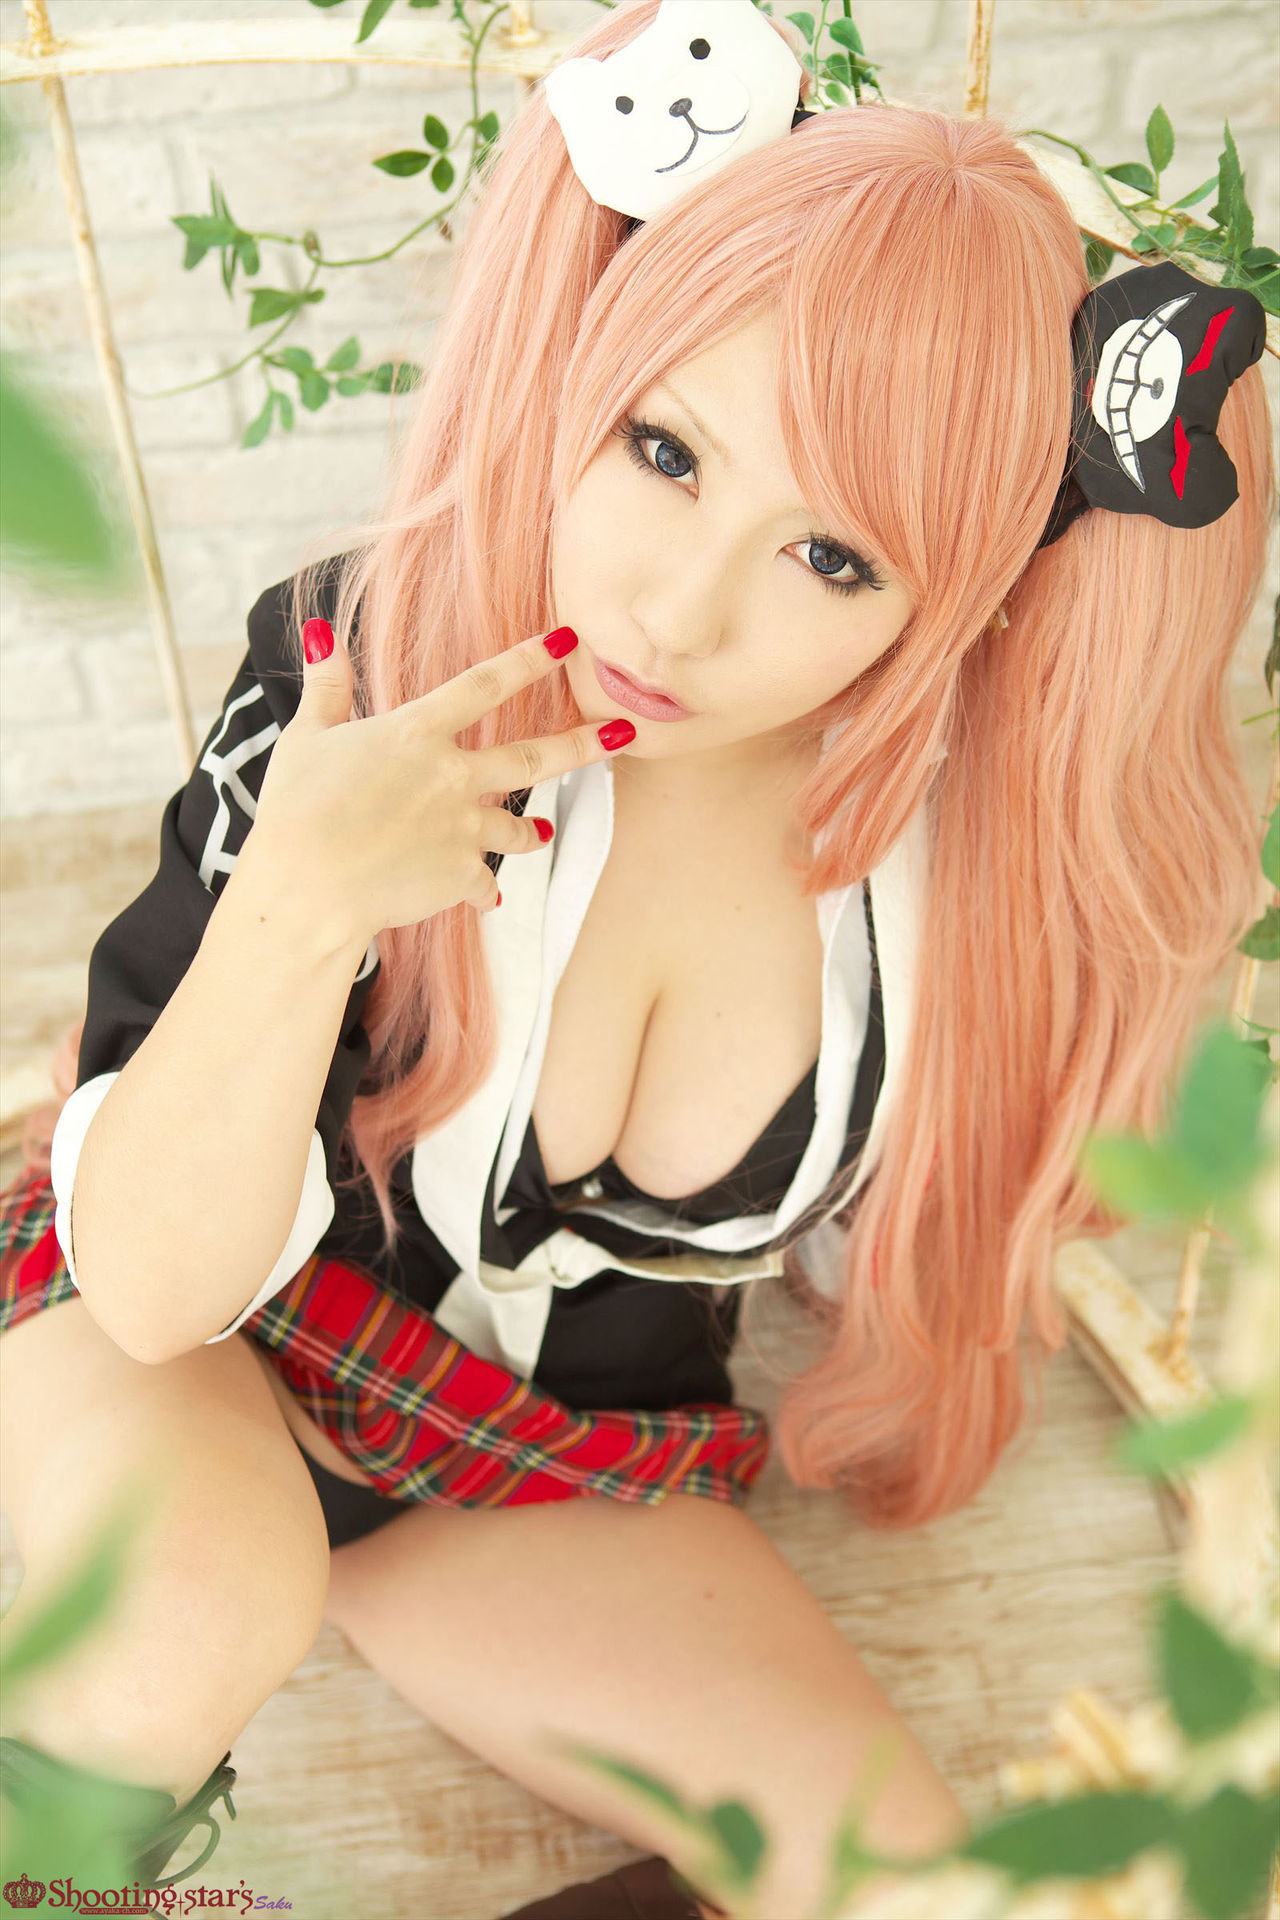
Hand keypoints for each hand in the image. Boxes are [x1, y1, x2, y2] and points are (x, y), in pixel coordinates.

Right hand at [248, 617, 633, 950]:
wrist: (308, 887)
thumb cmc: (296, 809)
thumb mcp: (306, 737)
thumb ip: (327, 688)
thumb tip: (322, 635)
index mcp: (417, 733)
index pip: (485, 685)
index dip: (528, 659)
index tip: (567, 641)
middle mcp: (451, 776)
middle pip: (534, 757)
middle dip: (585, 744)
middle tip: (625, 734)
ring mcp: (461, 828)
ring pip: (517, 827)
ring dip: (530, 830)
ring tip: (542, 831)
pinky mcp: (459, 877)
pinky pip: (484, 883)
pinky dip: (484, 890)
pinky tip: (486, 898)